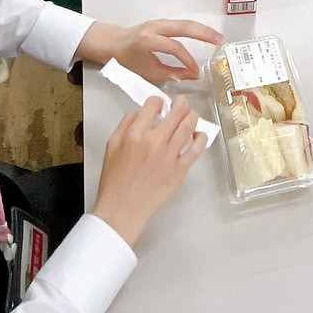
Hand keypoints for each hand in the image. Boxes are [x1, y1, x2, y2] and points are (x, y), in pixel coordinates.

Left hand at [79, 18, 223, 81]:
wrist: (112, 43)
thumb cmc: (126, 59)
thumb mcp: (147, 71)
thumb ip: (171, 73)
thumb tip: (192, 75)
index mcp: (148, 40)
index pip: (174, 47)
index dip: (187, 60)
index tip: (196, 72)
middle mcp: (155, 27)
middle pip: (184, 27)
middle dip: (204, 33)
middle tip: (220, 40)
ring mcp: (159, 22)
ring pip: (185, 23)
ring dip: (202, 30)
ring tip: (217, 38)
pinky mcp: (162, 23)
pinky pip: (181, 25)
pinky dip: (194, 29)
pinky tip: (205, 35)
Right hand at [92, 97, 206, 248]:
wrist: (121, 211)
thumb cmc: (115, 183)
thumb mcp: (111, 146)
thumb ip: (126, 125)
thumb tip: (140, 113)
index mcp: (135, 134)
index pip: (154, 104)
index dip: (158, 101)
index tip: (160, 105)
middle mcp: (154, 142)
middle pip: (178, 111)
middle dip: (181, 103)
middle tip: (180, 104)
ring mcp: (169, 156)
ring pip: (189, 126)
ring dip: (192, 116)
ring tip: (190, 116)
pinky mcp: (179, 171)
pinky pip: (197, 150)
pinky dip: (201, 138)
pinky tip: (198, 136)